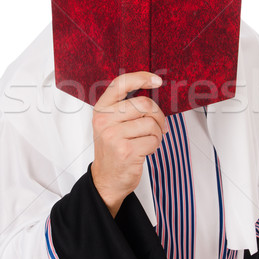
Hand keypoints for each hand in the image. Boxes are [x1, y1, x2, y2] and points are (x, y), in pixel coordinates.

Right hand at [91, 71, 166, 216]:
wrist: (106, 179)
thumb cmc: (113, 149)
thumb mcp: (111, 124)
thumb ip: (126, 107)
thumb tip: (154, 92)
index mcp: (101, 110)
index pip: (121, 84)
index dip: (141, 78)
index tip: (156, 80)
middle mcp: (104, 121)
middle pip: (144, 104)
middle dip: (158, 116)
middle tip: (158, 126)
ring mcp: (114, 136)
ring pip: (151, 123)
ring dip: (157, 133)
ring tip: (148, 140)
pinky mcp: (126, 151)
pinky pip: (153, 140)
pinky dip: (155, 145)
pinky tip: (145, 150)